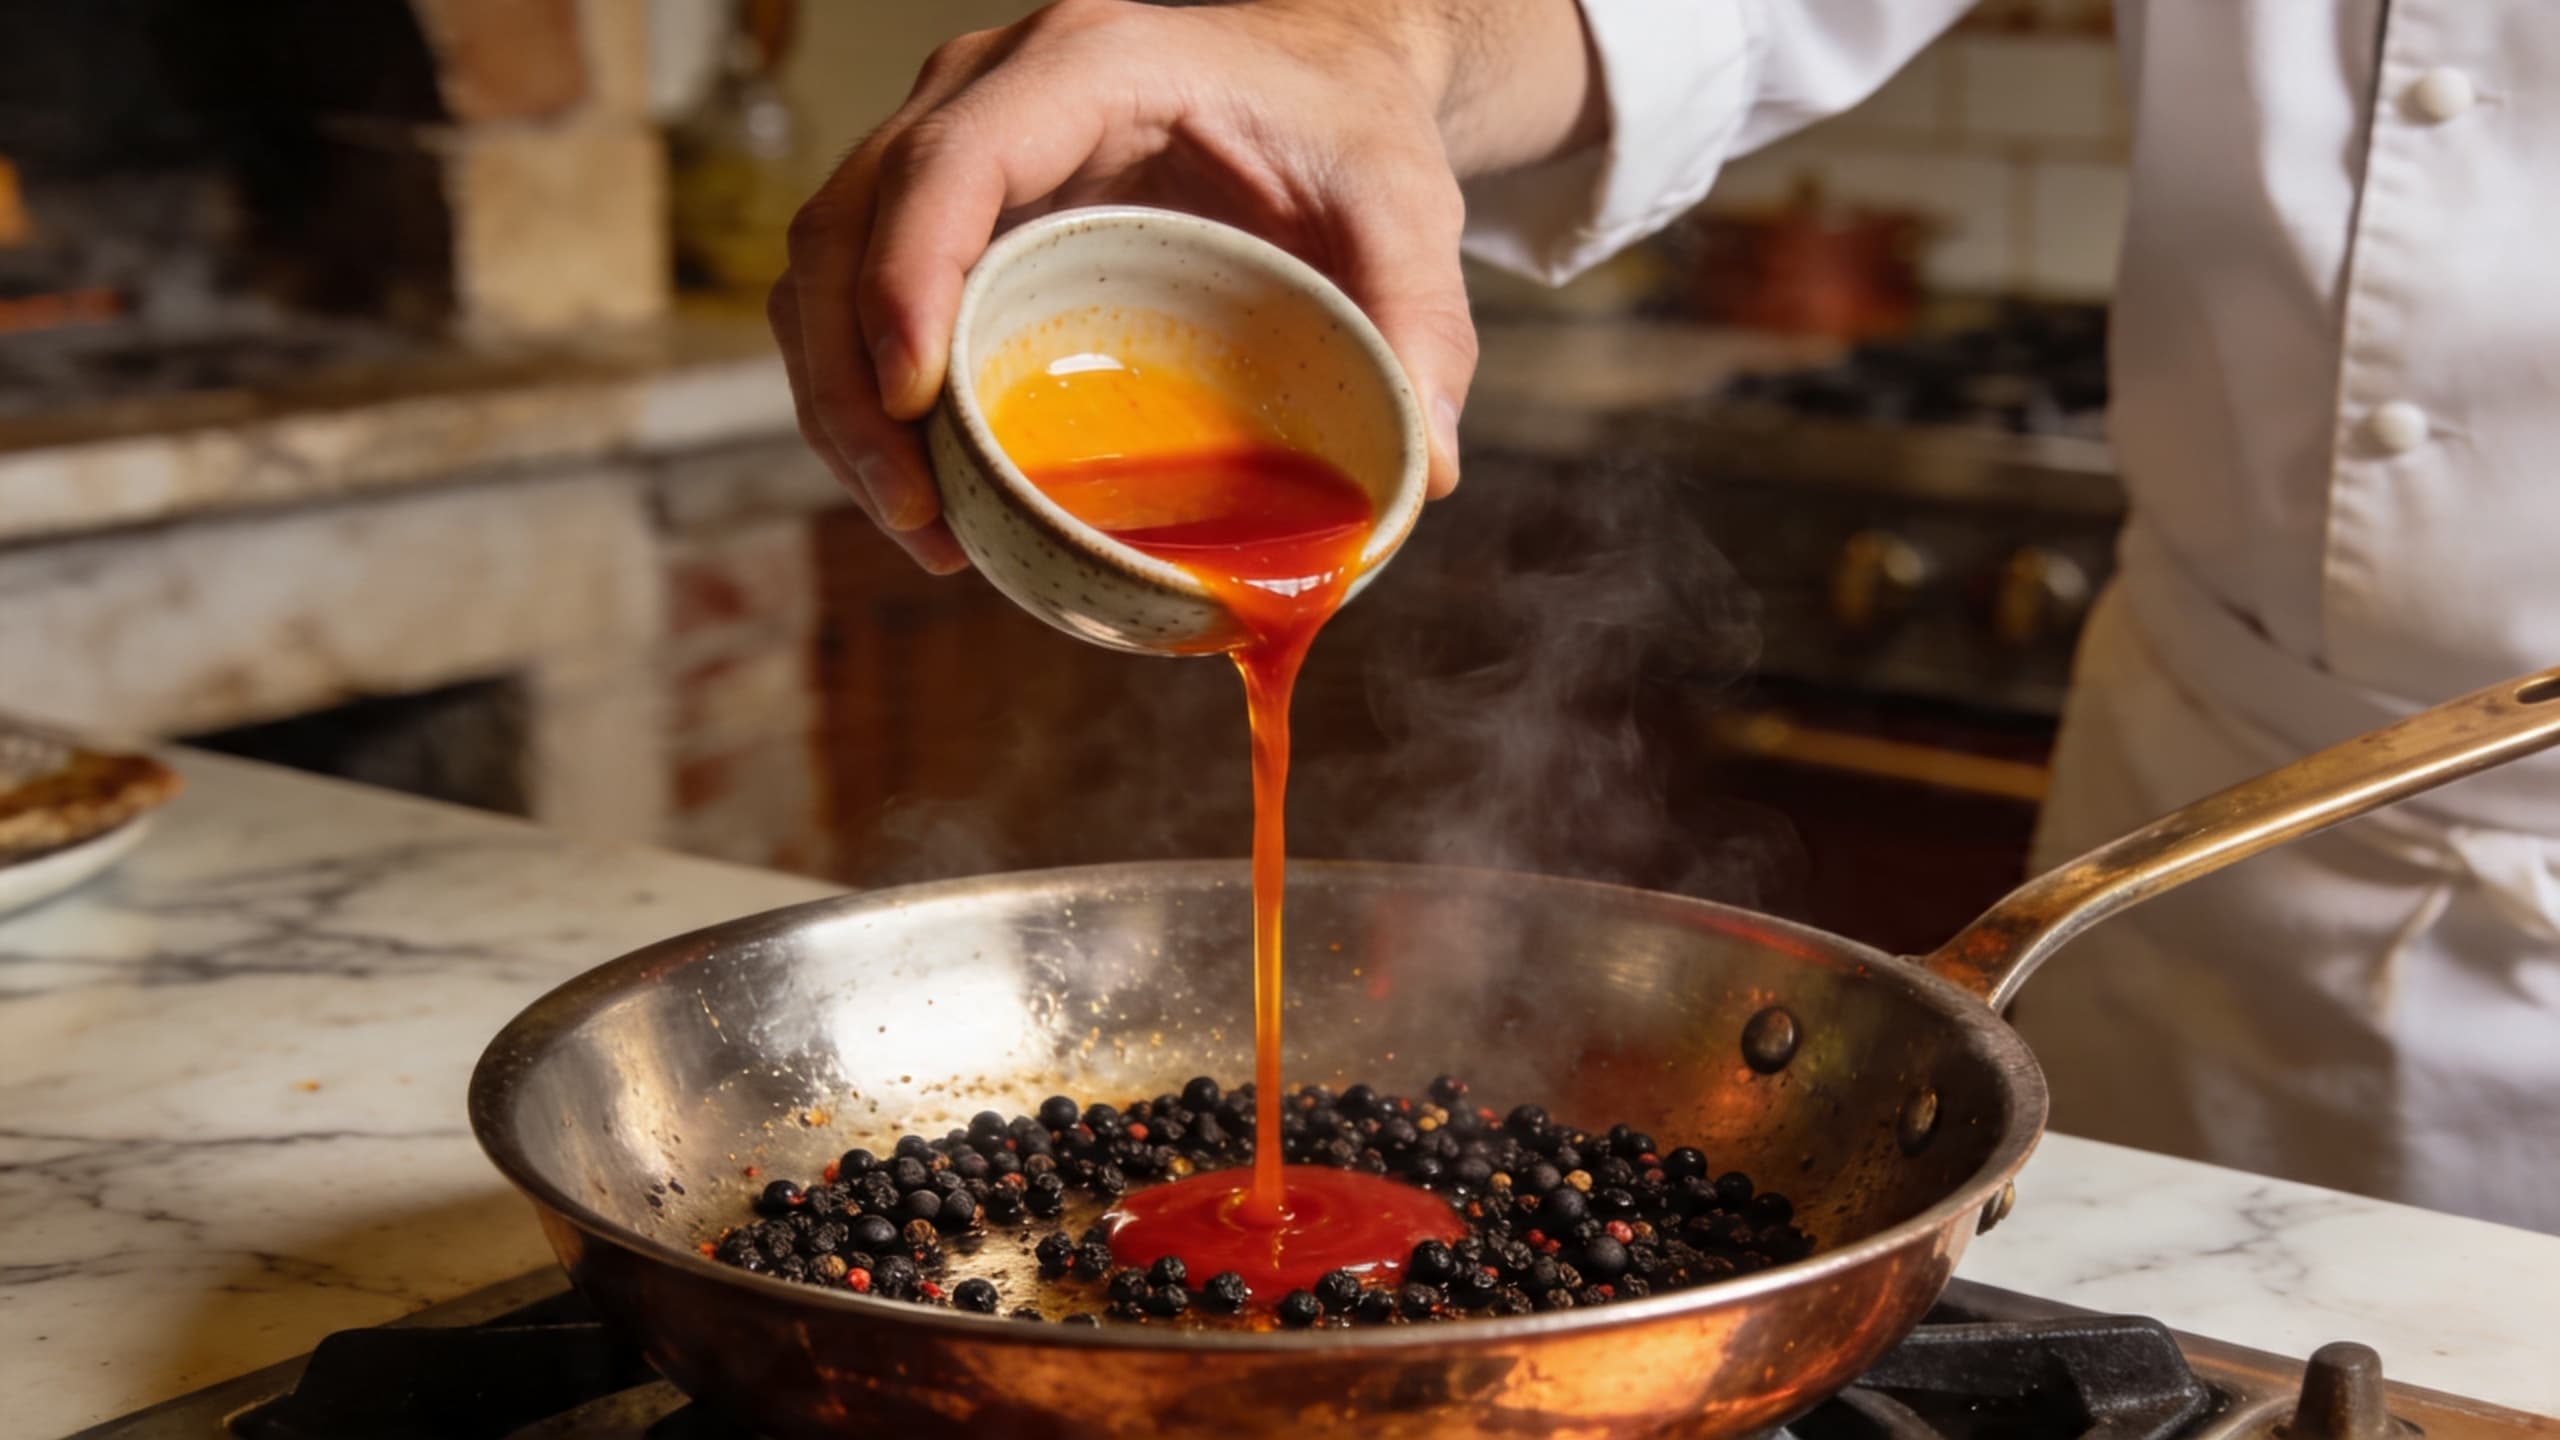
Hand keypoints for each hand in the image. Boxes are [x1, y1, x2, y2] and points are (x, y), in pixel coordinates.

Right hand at [770, 0, 1600, 572]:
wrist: (1319, 74)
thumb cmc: (1348, 125)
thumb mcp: (1404, 204)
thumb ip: (1421, 320)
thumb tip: (1428, 470)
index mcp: (1088, 67)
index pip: (950, 162)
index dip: (905, 276)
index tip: (914, 400)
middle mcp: (988, 93)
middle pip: (846, 223)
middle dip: (850, 379)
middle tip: (915, 516)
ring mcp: (952, 150)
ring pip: (823, 266)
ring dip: (840, 402)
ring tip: (920, 529)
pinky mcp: (949, 214)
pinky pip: (859, 297)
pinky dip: (864, 395)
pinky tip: (928, 496)